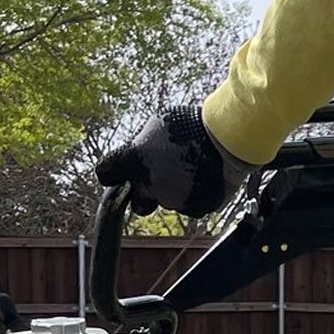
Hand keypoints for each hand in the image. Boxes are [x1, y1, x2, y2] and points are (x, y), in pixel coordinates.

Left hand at [94, 104, 257, 216]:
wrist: (228, 140)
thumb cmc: (191, 125)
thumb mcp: (158, 124)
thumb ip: (141, 143)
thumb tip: (137, 153)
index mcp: (133, 160)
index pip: (105, 174)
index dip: (112, 173)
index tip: (120, 173)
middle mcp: (148, 185)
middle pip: (137, 203)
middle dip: (145, 194)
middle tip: (161, 178)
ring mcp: (172, 200)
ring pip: (167, 202)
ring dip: (174, 190)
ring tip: (192, 168)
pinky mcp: (194, 209)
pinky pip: (189, 206)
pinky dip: (194, 196)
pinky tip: (204, 178)